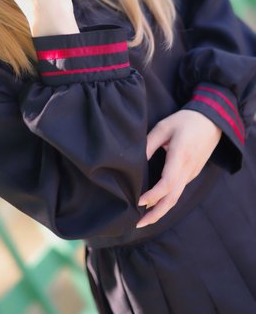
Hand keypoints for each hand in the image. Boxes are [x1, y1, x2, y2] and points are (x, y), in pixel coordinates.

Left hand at [136, 110, 221, 228]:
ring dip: (161, 210)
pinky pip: (179, 191)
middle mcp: (188, 170)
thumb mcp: (164, 127)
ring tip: (144, 219)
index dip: (152, 196)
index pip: (167, 184)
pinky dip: (167, 201)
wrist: (212, 121)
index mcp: (180, 157)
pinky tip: (155, 203)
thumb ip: (149, 143)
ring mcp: (192, 173)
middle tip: (137, 224)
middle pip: (173, 199)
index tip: (137, 201)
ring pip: (176, 198)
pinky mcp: (192, 173)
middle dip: (155, 214)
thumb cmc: (185, 121)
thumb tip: (135, 160)